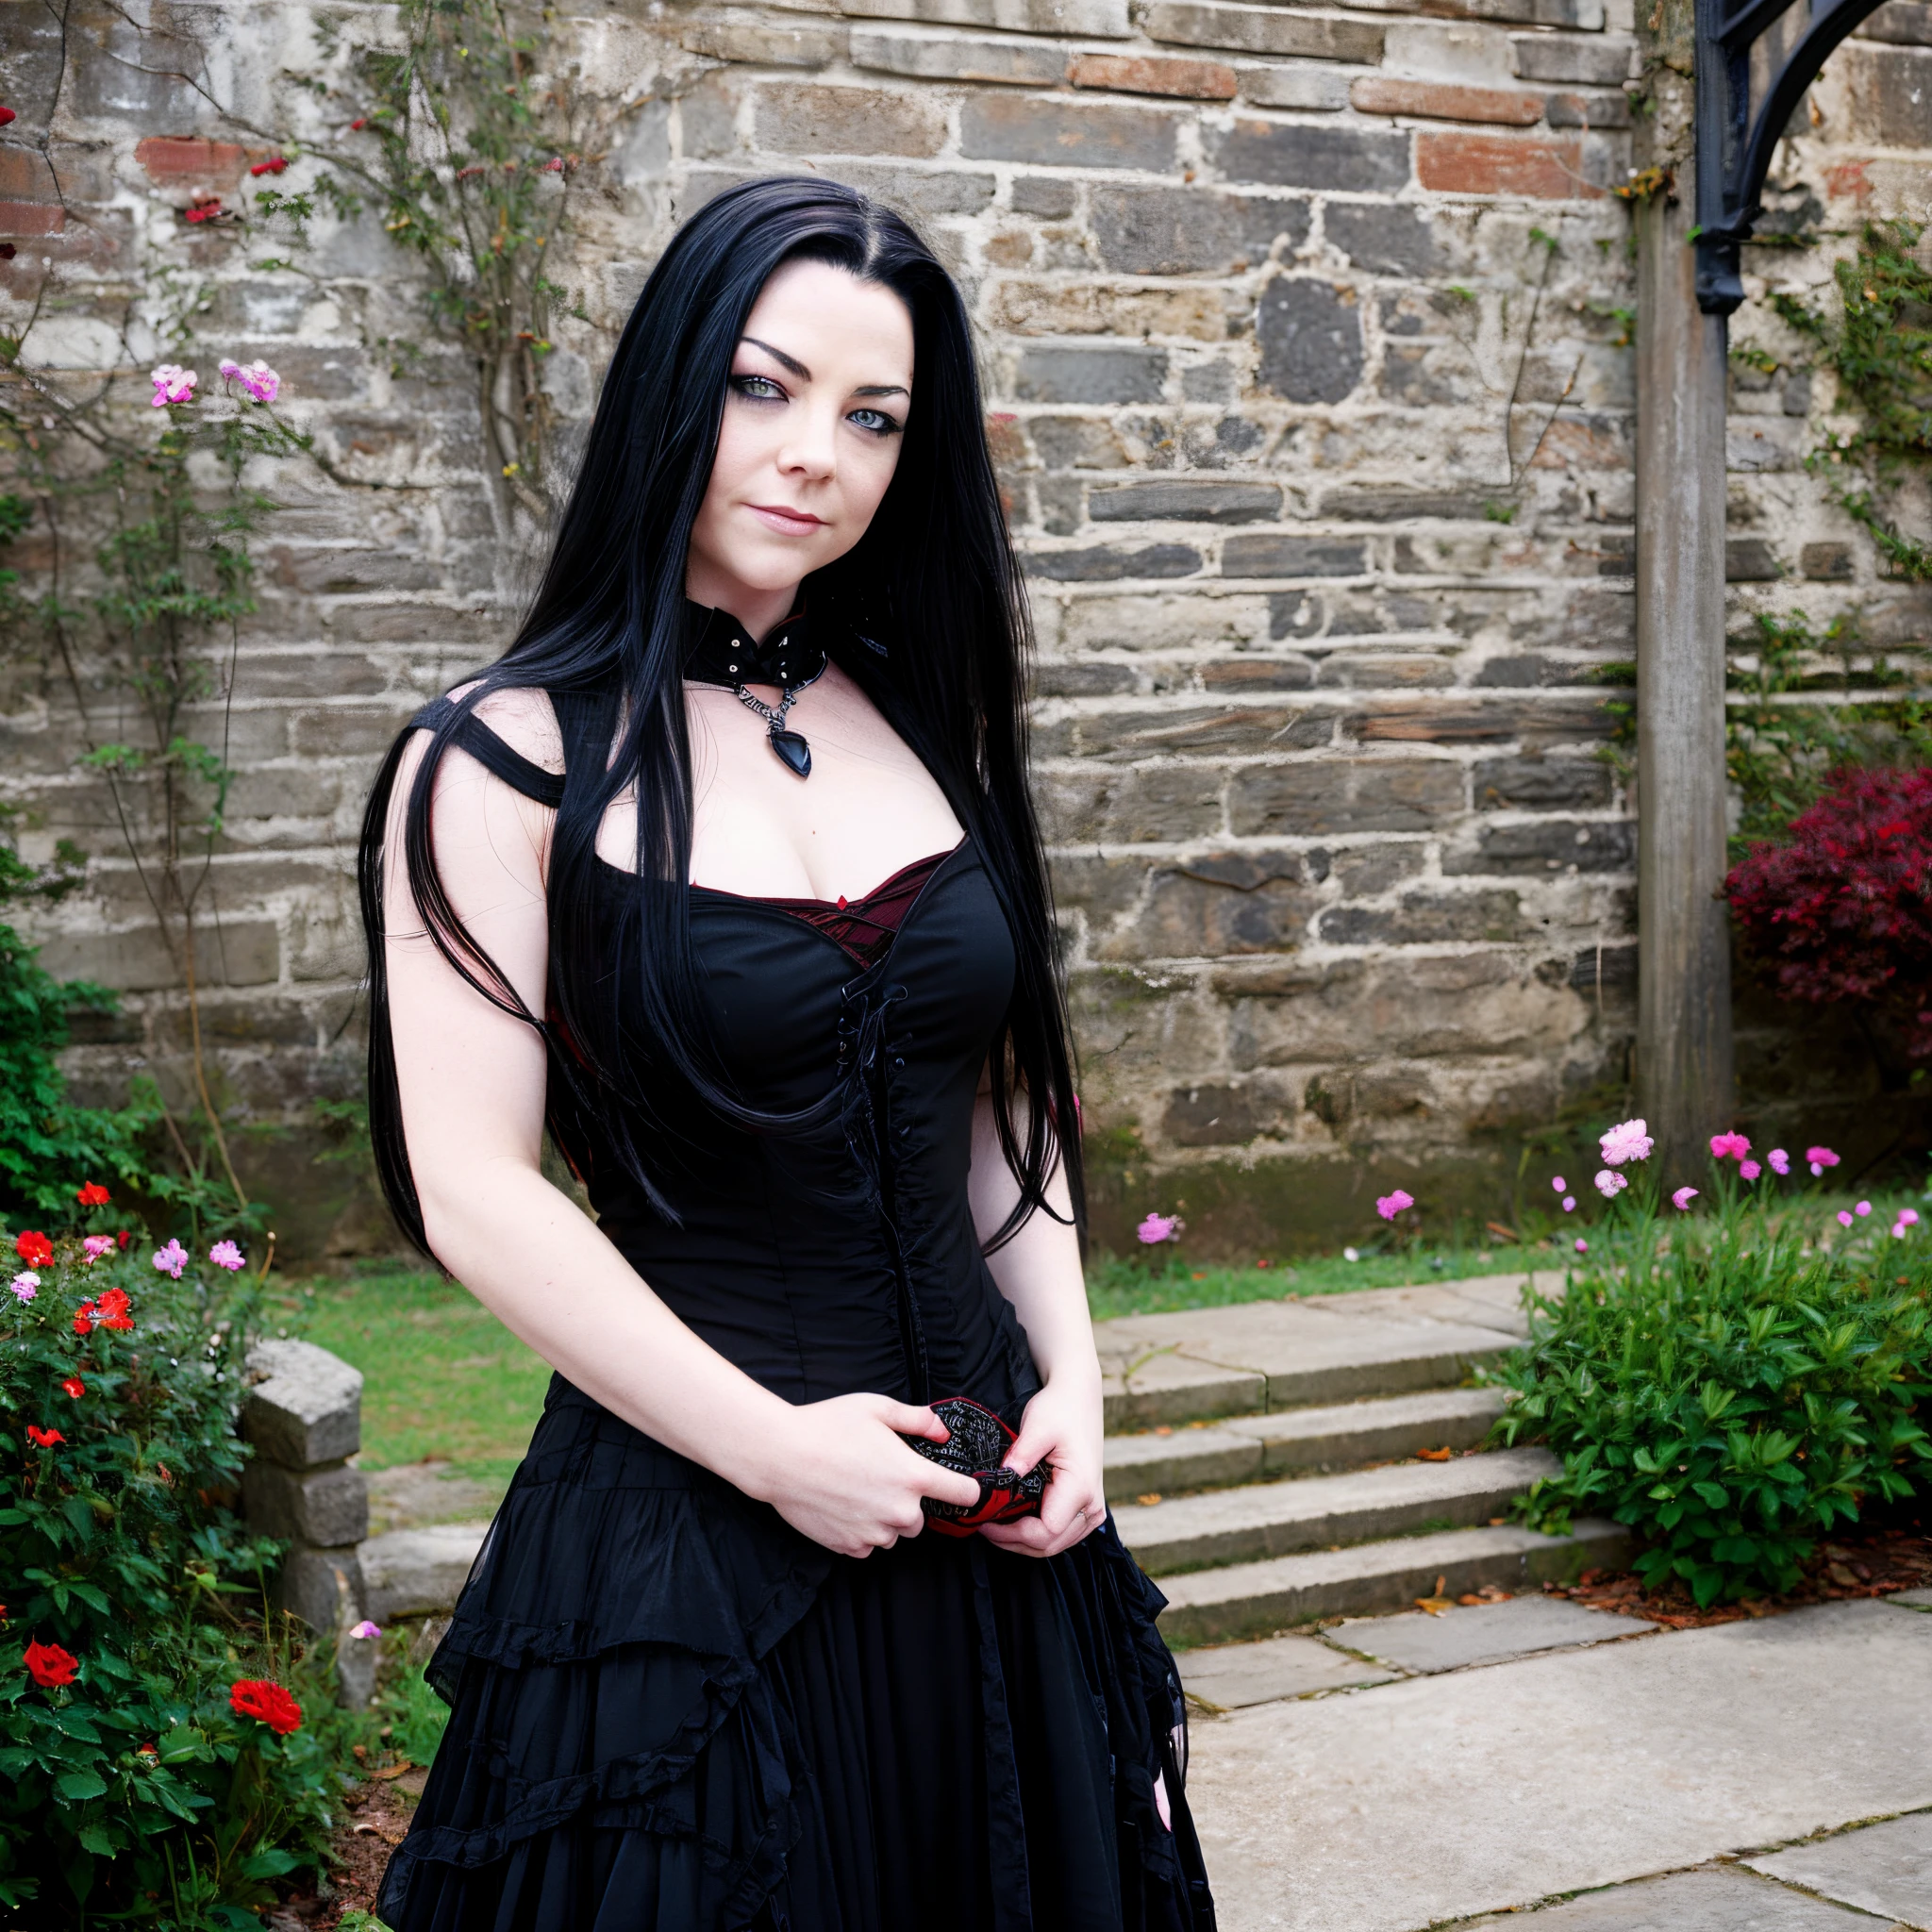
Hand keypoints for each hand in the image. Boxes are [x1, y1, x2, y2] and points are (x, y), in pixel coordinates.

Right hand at [748, 1392, 981, 1558]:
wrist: (780, 1456)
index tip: (959, 1488)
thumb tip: (942, 1429)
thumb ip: (918, 1419)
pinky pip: (867, 1545)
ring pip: (894, 1533)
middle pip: (922, 1518)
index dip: (966, 1490)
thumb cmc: (828, 1425)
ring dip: (884, 1519)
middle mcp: (899, 1510)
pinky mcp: (849, 1546)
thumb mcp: (878, 1408)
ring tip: (857, 1491)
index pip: (965, 1495)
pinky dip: (861, 1532)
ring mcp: (874, 1532)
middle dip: (908, 1502)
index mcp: (914, 1476)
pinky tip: (843, 1507)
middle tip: (880, 1478)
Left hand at [978, 1375, 1104, 1558]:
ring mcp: (1091, 1509)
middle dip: (1013, 1541)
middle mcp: (1091, 1505)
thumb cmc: (1060, 1408)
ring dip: (1022, 1541)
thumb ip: (1021, 1455)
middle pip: (1049, 1545)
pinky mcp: (1084, 1506)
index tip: (985, 1520)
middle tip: (982, 1525)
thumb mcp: (1038, 1426)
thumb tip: (1001, 1480)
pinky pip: (1059, 1534)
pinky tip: (1012, 1521)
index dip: (1012, 1533)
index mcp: (1080, 1487)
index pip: (1045, 1531)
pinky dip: (1034, 1534)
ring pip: (1054, 1544)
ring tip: (993, 1525)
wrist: (1079, 1397)